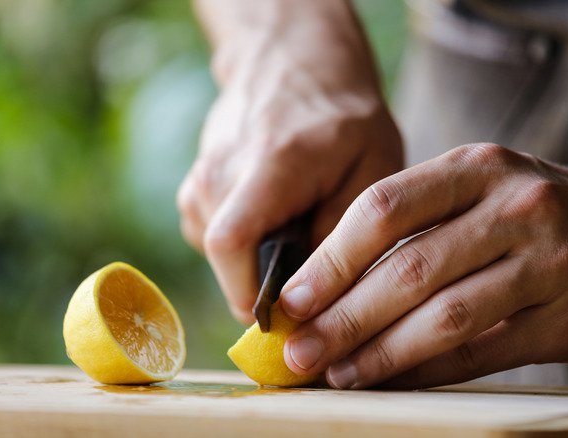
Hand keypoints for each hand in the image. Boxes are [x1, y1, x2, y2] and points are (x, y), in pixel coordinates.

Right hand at [177, 52, 402, 323]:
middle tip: (312, 271)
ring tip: (298, 227)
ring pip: (220, 257)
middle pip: (226, 262)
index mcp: (269, 165)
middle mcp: (220, 172)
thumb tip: (313, 299)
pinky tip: (276, 217)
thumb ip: (345, 233)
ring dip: (259, 261)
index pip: (231, 245)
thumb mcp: (372, 168)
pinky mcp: (194, 188)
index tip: (294, 315)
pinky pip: (215, 240)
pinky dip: (247, 245)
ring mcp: (200, 179)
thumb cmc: (343, 119)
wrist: (295, 64)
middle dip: (267, 284)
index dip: (253, 295)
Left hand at [278, 141, 567, 388]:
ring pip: (445, 315)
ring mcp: (550, 261)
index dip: (330, 259)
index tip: (289, 299)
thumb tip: (328, 288)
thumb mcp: (483, 189)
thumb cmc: (539, 212)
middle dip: (344, 316)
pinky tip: (392, 381)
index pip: (384, 208)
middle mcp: (516, 206)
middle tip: (299, 350)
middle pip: (409, 267)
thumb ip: (416, 226)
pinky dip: (428, 371)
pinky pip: (483, 352)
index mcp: (478, 167)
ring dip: (380, 351)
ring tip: (337, 372)